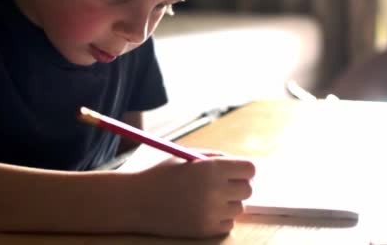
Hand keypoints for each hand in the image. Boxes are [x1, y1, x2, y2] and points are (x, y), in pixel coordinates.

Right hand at [132, 154, 254, 237]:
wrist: (136, 201)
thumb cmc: (162, 175)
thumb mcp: (187, 157)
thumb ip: (216, 158)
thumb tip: (241, 166)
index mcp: (211, 168)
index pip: (250, 169)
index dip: (243, 170)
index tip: (235, 172)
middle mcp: (215, 190)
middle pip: (247, 190)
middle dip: (237, 186)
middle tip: (220, 185)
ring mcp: (211, 213)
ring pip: (239, 208)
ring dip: (227, 203)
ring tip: (206, 198)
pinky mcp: (206, 230)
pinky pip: (228, 224)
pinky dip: (220, 218)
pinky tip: (201, 211)